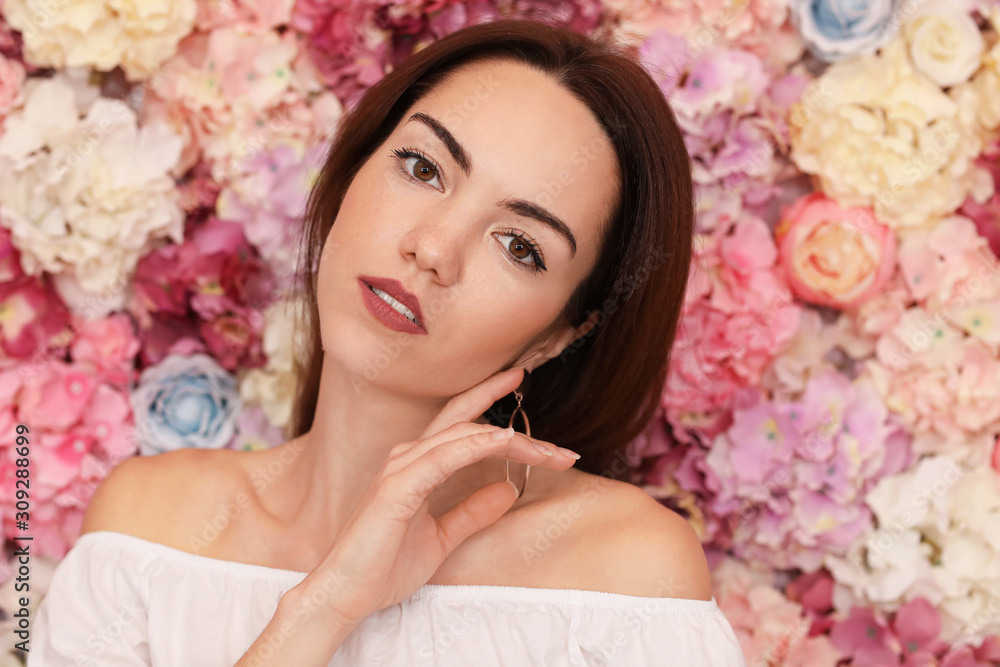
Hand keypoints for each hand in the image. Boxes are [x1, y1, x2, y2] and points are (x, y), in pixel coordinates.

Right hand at [289, 367, 579, 629]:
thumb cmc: (382, 567)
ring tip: (548, 452)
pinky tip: (503, 441)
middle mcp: (409, 458)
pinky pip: (444, 458)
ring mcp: (401, 469)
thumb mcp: (441, 538)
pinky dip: (476, 446)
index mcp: (418, 466)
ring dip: (509, 439)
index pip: (463, 427)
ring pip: (464, 436)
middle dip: (515, 425)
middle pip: (469, 424)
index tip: (531, 401)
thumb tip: (507, 490)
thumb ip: (471, 512)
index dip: (494, 406)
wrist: (345, 596)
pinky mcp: (397, 487)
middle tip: (556, 435)